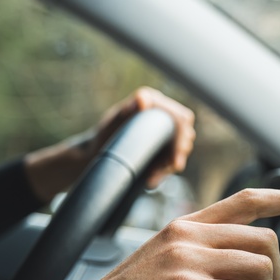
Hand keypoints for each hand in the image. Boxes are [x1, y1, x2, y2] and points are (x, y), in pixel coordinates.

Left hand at [24, 87, 195, 201]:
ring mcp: (163, 131)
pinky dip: (163, 172)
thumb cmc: (102, 137)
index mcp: (152, 101)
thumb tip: (142, 99)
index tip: (175, 157)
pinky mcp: (161, 148)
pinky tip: (150, 181)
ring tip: (152, 178)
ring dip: (170, 165)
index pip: (180, 117)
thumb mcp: (112, 123)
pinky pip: (171, 160)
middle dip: (179, 153)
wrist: (94, 156)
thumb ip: (126, 111)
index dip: (182, 137)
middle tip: (169, 168)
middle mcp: (160, 113)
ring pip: (181, 148)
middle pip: (185, 133)